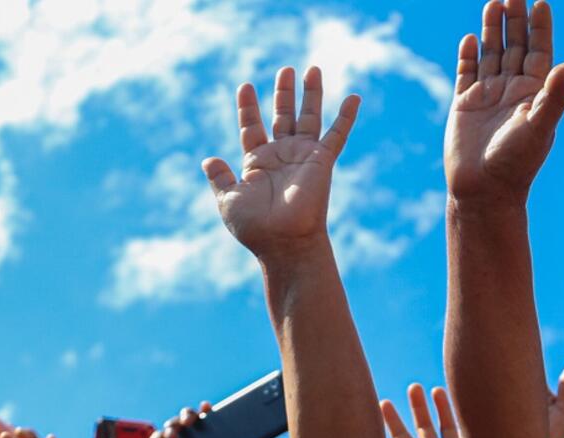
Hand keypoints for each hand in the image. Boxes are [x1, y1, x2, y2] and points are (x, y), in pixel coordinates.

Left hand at [204, 68, 359, 262]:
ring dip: (311, 93)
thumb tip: (208, 160)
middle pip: (283, 115)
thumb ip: (219, 178)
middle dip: (283, 93)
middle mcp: (281, 155)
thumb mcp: (228, 200)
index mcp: (257, 162)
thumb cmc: (255, 227)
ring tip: (312, 69)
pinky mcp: (322, 161)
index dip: (248, 107)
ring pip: (308, 117)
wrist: (283, 241)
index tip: (245, 86)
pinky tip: (354, 97)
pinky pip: (337, 134)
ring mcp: (303, 156)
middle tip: (285, 69)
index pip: (252, 127)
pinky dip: (346, 116)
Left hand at [383, 385, 464, 437]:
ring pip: (436, 424)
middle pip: (418, 425)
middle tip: (411, 387)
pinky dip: (449, 413)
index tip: (382, 401)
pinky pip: (455, 429)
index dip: (390, 420)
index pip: (398, 437)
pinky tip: (445, 396)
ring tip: (425, 388)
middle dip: (414, 407)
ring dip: (430, 407)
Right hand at [445, 0, 563, 203]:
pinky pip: (467, 73)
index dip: (539, 28)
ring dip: (493, 30)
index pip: (538, 52)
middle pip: (515, 47)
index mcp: (534, 94)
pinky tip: (471, 38)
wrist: (483, 192)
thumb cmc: (516, 163)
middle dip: (515, 20)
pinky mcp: (464, 106)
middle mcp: (512, 92)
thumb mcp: (540, 126)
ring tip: (493, 3)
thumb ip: (556, 95)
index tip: (540, 2)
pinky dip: (469, 56)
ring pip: (492, 55)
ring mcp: (487, 97)